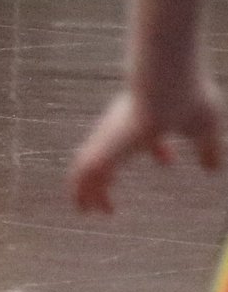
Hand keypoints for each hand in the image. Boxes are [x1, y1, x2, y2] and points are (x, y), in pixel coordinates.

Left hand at [70, 80, 224, 213]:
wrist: (166, 83)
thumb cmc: (186, 97)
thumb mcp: (205, 127)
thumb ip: (208, 147)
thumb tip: (212, 167)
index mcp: (150, 118)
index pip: (150, 134)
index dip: (159, 148)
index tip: (168, 161)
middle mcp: (125, 123)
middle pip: (112, 150)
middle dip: (111, 175)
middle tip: (112, 196)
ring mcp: (111, 133)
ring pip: (91, 163)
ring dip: (91, 187)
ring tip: (91, 208)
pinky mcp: (103, 144)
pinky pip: (84, 171)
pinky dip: (80, 188)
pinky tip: (83, 207)